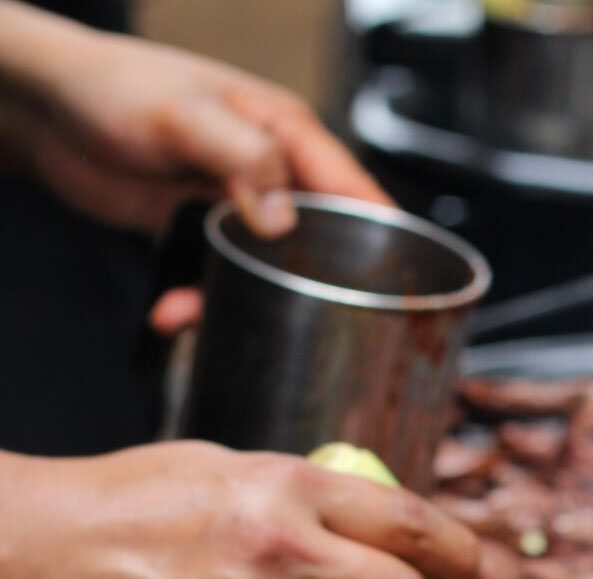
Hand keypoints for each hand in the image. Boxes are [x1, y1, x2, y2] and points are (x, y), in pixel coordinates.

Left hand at [0, 3, 389, 330]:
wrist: (46, 107)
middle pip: (321, 243)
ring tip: (194, 316)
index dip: (383, 242)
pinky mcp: (204, 230)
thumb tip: (286, 217)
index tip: (395, 292)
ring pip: (268, 271)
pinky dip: (198, 300)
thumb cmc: (112, 87)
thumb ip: (242, 157)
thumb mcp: (183, 116)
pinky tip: (170, 310)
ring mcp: (238, 202)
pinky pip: (220, 278)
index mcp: (285, 133)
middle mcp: (272, 170)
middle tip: (292, 328)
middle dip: (306, 291)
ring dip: (238, 303)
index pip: (354, 191)